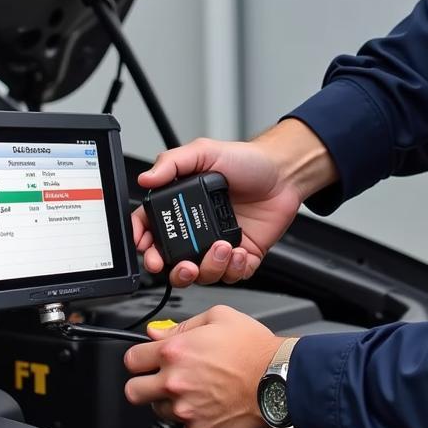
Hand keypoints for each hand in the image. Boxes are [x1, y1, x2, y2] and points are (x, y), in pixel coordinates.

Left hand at [123, 305, 284, 427]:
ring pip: (157, 411)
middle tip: (159, 377)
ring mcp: (185, 410)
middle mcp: (175, 382)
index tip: (147, 358)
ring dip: (168, 400)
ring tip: (193, 388)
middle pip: (133, 391)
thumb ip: (182, 324)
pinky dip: (191, 417)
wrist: (279, 379)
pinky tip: (207, 402)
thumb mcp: (219, 316)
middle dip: (143, 383)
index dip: (139, 356)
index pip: (131, 359)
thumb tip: (157, 332)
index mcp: (175, 351)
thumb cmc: (254, 348)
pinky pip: (182, 426)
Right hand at [130, 130, 309, 286]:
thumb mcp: (205, 151)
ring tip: (221, 248)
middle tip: (183, 265)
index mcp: (183, 206)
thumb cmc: (247, 161)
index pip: (152, 229)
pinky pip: (231, 276)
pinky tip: (239, 251)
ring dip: (209, 267)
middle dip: (174, 270)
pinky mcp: (242, 256)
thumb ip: (172, 162)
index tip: (146, 247)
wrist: (283, 172)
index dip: (143, 241)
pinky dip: (233, 269)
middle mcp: (198, 229)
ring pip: (202, 274)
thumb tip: (146, 178)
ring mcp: (218, 245)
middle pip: (173, 263)